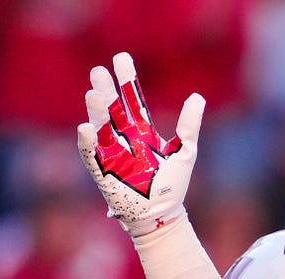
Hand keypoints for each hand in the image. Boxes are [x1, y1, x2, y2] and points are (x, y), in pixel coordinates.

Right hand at [77, 52, 204, 236]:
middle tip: (99, 72)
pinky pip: (92, 155)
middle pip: (112, 109)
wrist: (163, 215)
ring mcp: (112, 154)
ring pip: (101, 128)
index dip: (127, 80)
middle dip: (106, 91)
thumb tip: (197, 96)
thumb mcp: (185, 152)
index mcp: (142, 131)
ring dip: (96, 112)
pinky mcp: (103, 172)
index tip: (121, 58)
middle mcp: (124, 138)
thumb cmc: (172, 185)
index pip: (133, 100)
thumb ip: (189, 126)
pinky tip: (86, 127)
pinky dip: (88, 142)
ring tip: (94, 94)